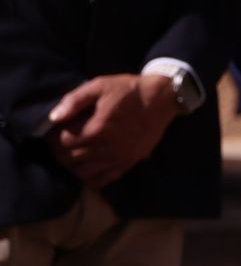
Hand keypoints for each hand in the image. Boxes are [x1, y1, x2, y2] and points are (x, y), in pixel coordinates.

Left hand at [46, 74, 179, 188]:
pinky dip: (89, 178)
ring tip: (72, 153)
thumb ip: (75, 100)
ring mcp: (117, 159)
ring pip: (82, 173)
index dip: (53, 137)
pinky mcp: (127, 163)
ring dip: (72, 165)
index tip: (54, 130)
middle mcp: (106, 148)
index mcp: (96, 129)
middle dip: (60, 151)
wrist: (162, 99)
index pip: (62, 142)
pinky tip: (87, 166)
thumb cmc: (129, 90)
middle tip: (61, 141)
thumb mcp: (101, 85)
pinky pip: (101, 180)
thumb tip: (53, 117)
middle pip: (70, 159)